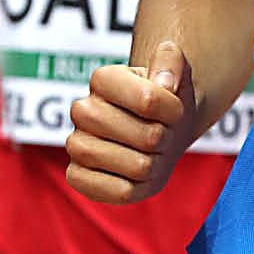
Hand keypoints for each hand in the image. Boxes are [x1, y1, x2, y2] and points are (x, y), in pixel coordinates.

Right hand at [66, 41, 194, 204]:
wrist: (157, 130)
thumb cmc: (165, 103)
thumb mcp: (177, 74)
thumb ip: (172, 61)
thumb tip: (164, 83)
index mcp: (103, 78)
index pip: (150, 100)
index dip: (175, 110)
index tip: (173, 109)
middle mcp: (82, 110)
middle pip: (149, 137)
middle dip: (167, 139)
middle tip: (161, 134)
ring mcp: (76, 145)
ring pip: (139, 166)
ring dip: (157, 164)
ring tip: (150, 153)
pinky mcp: (76, 177)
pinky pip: (119, 192)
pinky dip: (139, 188)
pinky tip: (135, 175)